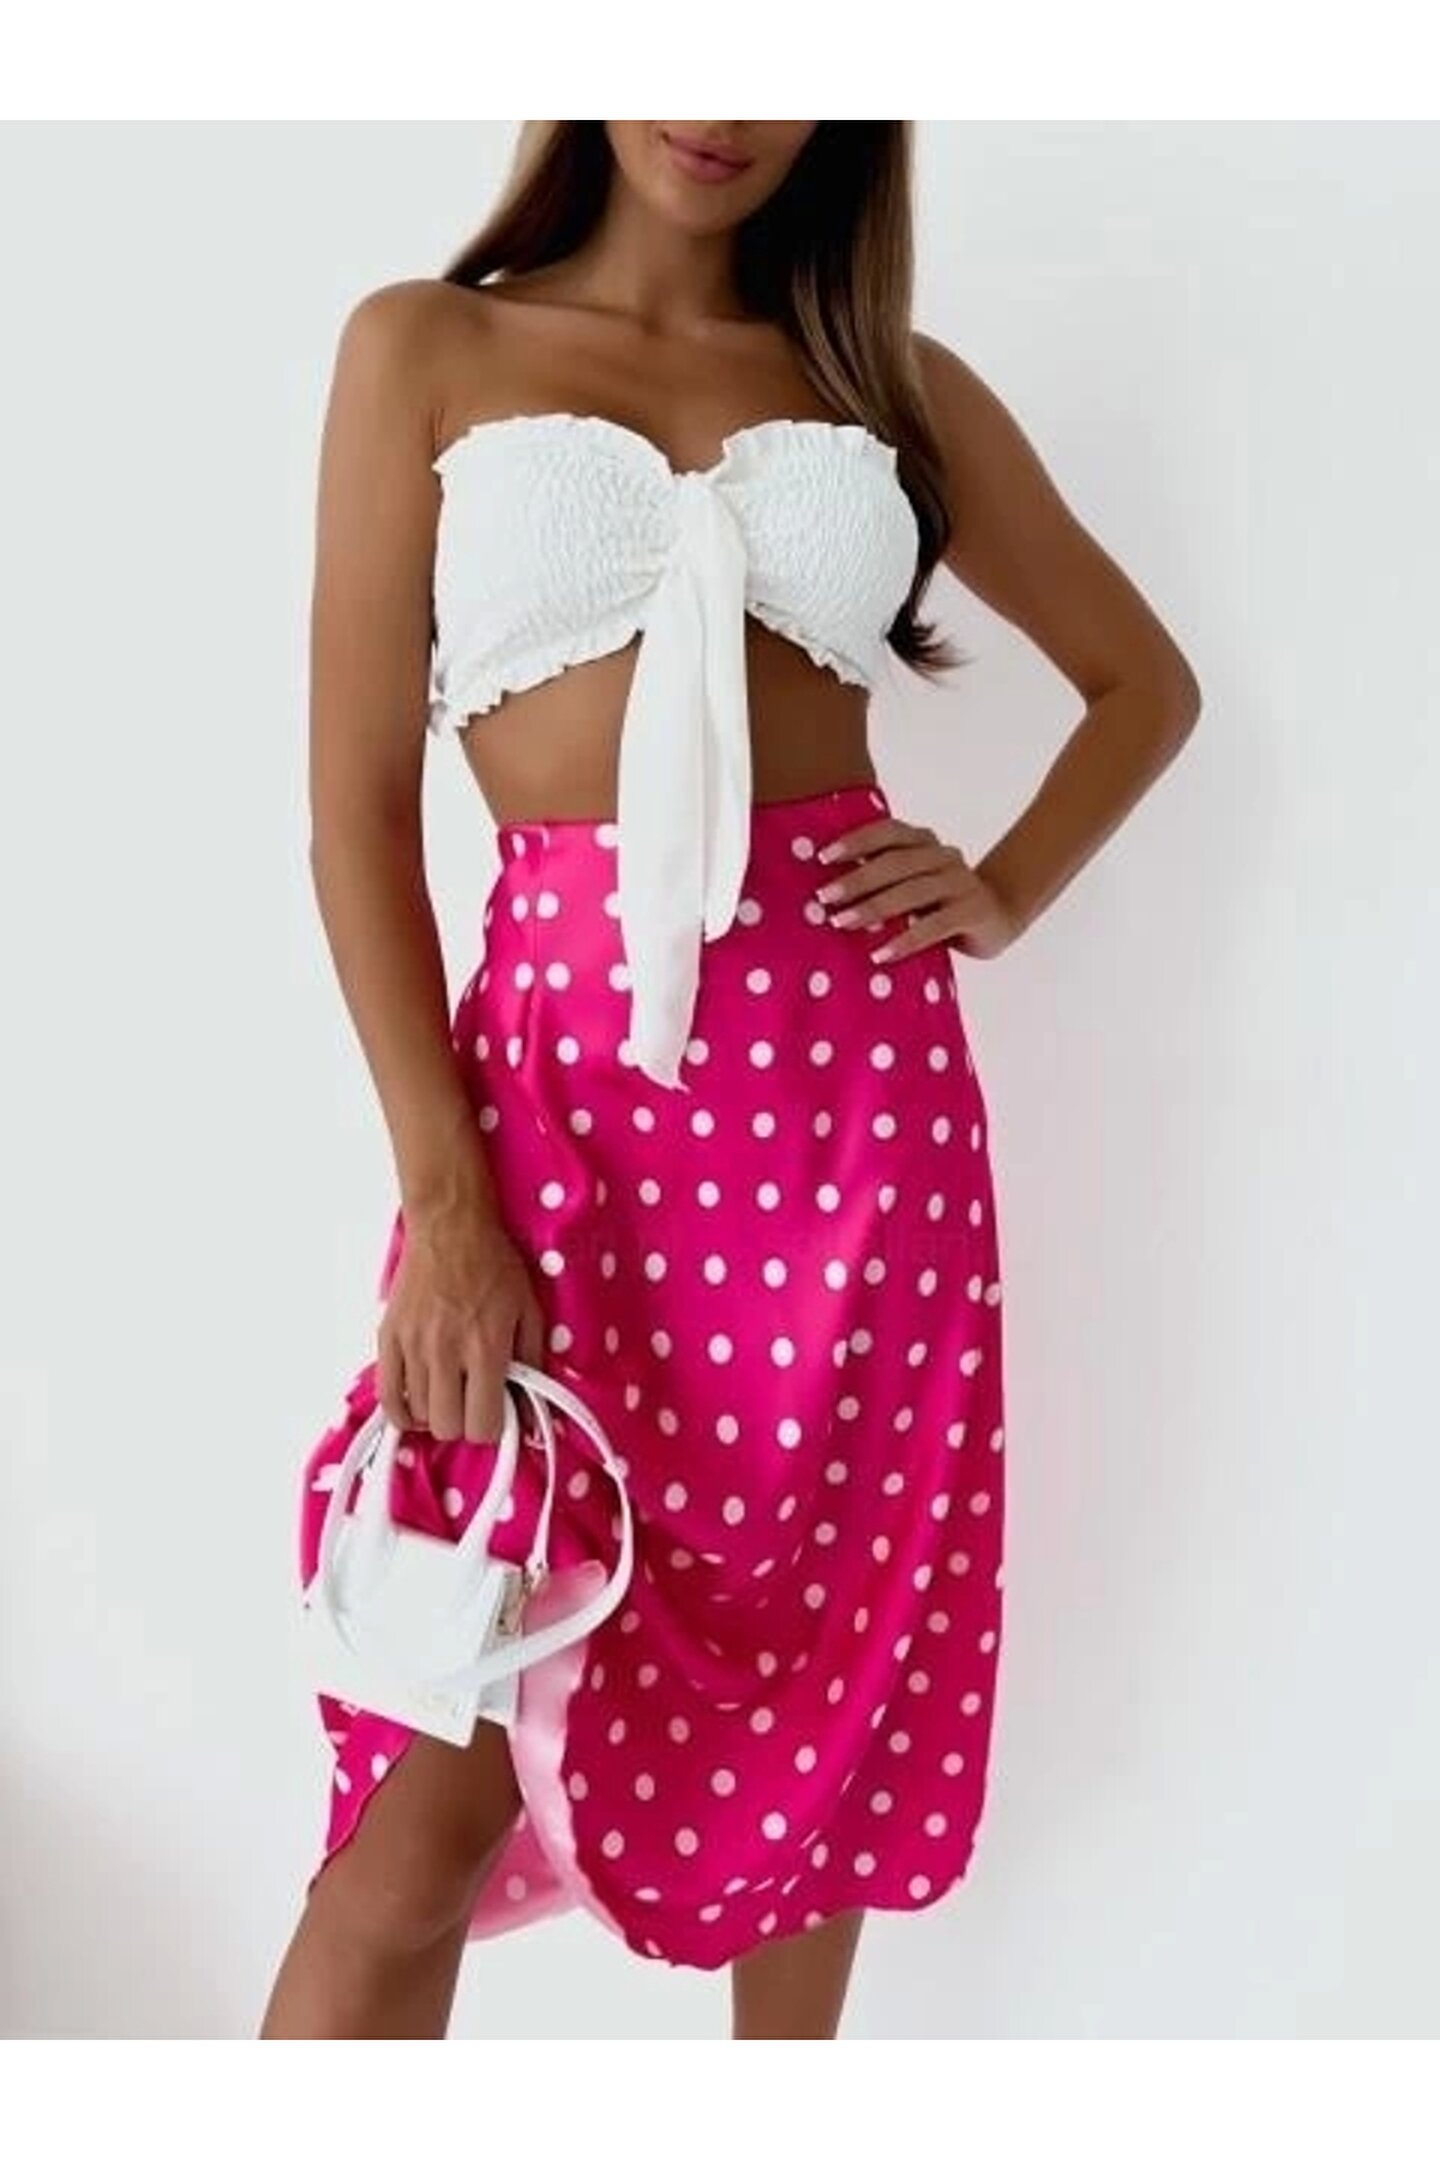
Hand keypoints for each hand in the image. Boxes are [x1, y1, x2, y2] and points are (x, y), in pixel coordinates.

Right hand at [376, 1202, 547, 1444]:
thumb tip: (533, 1416)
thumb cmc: (494, 1266)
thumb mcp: (529, 1312)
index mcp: (486, 1348)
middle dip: (464, 1423)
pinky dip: (401, 1410)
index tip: (496, 1412)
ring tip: (449, 1392)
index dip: (493, 1427)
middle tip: (472, 1402)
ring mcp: (412, 1347)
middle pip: (448, 1427)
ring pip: (418, 1415)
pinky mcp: (388, 1339)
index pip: (483, 1424)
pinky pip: (386, 1396)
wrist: (451, 1228)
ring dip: (437, 1412)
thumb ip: (534, 1367)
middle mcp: (446, 1353)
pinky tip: (416, 1404)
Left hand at [814, 813, 1020, 963]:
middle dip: (857, 879)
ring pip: (913, 892)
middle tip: (825, 897)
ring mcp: (962, 882)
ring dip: (874, 908)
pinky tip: (881, 954)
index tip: (823, 857)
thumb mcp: (914, 883)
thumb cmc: (941, 900)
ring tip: (842, 923)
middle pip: (896, 863)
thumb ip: (884, 879)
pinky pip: (935, 926)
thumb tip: (828, 892)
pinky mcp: (974, 912)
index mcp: (925, 842)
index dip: (857, 841)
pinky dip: (905, 940)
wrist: (1000, 915)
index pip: (889, 832)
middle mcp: (944, 856)